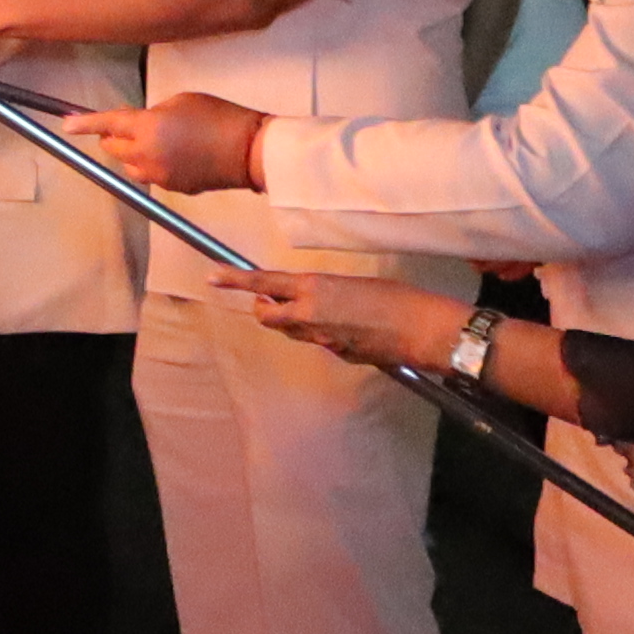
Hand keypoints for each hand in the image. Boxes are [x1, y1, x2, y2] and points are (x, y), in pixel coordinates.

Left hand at [59, 96, 264, 194]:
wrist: (250, 151)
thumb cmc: (218, 116)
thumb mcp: (181, 101)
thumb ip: (153, 114)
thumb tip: (142, 125)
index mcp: (147, 129)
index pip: (107, 125)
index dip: (84, 124)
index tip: (67, 125)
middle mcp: (146, 156)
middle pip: (113, 149)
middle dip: (114, 137)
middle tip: (129, 124)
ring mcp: (159, 177)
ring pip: (130, 166)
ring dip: (132, 154)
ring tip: (155, 141)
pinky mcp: (173, 190)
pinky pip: (152, 175)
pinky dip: (154, 164)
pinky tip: (175, 154)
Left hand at [222, 268, 460, 371]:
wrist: (420, 329)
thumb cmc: (393, 296)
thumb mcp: (351, 284)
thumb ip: (323, 293)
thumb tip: (313, 303)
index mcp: (313, 289)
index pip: (264, 284)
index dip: (236, 280)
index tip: (212, 277)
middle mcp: (309, 315)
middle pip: (268, 316)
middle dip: (266, 308)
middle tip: (273, 299)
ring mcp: (320, 340)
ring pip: (292, 332)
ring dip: (293, 322)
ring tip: (321, 309)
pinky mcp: (336, 356)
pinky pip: (319, 343)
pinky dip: (324, 335)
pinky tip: (352, 327)